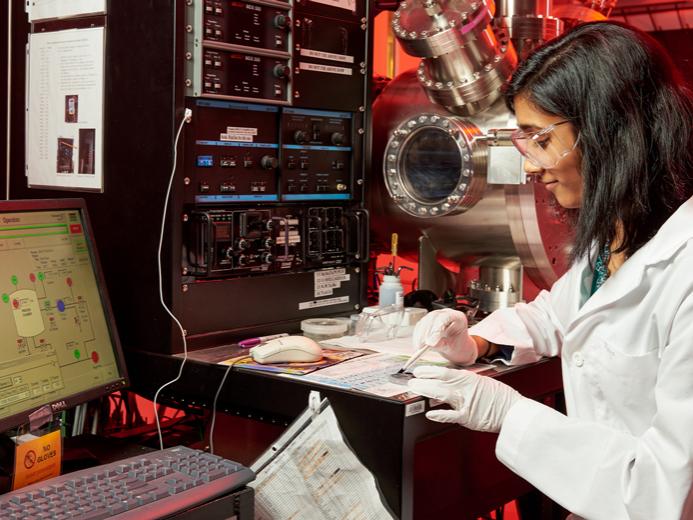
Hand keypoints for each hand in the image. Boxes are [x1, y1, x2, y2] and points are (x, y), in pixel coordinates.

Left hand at [407, 365, 521, 432]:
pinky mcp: (469, 418)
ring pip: (442, 394)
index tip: (419, 370)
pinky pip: (451, 415)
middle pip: (440, 382)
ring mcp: (467, 403)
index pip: (445, 372)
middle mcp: (466, 388)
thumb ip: (466, 383)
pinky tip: (429, 414)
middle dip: (423, 381)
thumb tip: (450, 383)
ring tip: (415, 389)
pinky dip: (440, 415)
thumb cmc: (501, 399)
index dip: (430, 371)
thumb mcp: (483, 383)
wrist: (515, 412)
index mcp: (470, 379)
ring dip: (427, 391)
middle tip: (411, 381)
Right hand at [412, 309, 478, 364]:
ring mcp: (436, 316)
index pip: (446, 317)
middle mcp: (446, 313)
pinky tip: (418, 345)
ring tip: (420, 347)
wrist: (456, 346)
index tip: (431, 342)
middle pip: (433, 317)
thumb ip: (443, 345)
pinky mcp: (427, 321)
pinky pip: (420, 326)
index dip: (437, 328)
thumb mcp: (452, 348)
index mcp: (458, 317)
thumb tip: (431, 344)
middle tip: (423, 345)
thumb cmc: (457, 346)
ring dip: (420, 335)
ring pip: (424, 321)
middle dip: (427, 332)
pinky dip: (417, 336)